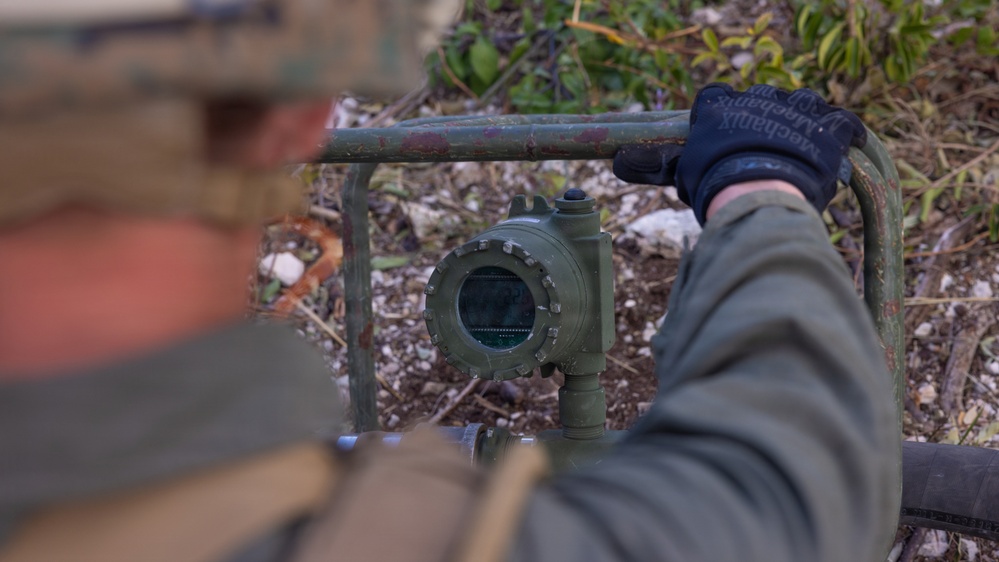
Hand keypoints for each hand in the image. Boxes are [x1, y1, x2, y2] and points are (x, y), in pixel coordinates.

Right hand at [613, 84, 866, 224]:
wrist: (757, 192)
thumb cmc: (712, 184)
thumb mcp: (678, 173)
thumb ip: (652, 165)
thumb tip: (615, 163)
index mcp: (720, 105)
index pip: (717, 98)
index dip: (720, 118)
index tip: (722, 139)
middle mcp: (758, 97)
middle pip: (762, 100)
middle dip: (763, 122)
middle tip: (763, 153)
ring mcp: (796, 109)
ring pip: (802, 105)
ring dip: (801, 123)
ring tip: (800, 149)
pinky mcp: (830, 126)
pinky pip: (844, 123)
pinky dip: (843, 134)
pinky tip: (843, 146)